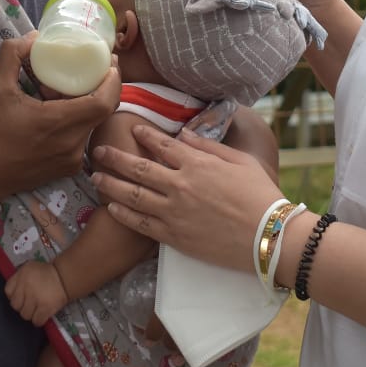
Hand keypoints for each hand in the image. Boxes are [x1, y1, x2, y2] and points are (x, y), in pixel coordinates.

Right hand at [0, 33, 119, 206]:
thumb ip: (12, 56)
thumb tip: (33, 37)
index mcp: (60, 122)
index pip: (105, 102)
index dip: (113, 81)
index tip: (110, 63)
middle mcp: (73, 143)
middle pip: (104, 110)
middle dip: (104, 87)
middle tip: (96, 67)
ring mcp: (73, 158)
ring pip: (93, 124)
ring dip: (89, 104)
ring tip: (71, 87)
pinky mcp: (69, 168)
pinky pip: (83, 138)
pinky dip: (78, 121)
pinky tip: (60, 111)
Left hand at [5, 260, 69, 325]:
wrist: (64, 277)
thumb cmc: (46, 273)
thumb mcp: (29, 268)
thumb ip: (18, 278)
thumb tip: (12, 292)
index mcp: (21, 276)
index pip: (8, 291)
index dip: (14, 295)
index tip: (21, 296)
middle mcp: (26, 287)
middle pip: (15, 306)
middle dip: (22, 305)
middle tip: (29, 303)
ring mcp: (35, 299)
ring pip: (25, 315)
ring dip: (31, 314)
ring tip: (37, 308)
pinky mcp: (45, 308)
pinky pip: (36, 321)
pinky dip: (39, 320)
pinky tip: (42, 314)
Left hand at [91, 125, 282, 272]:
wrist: (269, 236)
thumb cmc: (260, 195)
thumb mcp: (239, 161)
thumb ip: (208, 147)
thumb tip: (185, 135)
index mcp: (197, 163)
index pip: (161, 144)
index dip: (144, 135)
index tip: (132, 129)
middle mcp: (180, 185)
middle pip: (138, 168)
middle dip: (115, 158)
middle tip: (98, 151)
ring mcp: (174, 212)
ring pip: (133, 195)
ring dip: (111, 185)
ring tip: (95, 178)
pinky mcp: (174, 236)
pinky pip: (141, 224)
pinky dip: (123, 214)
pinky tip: (111, 208)